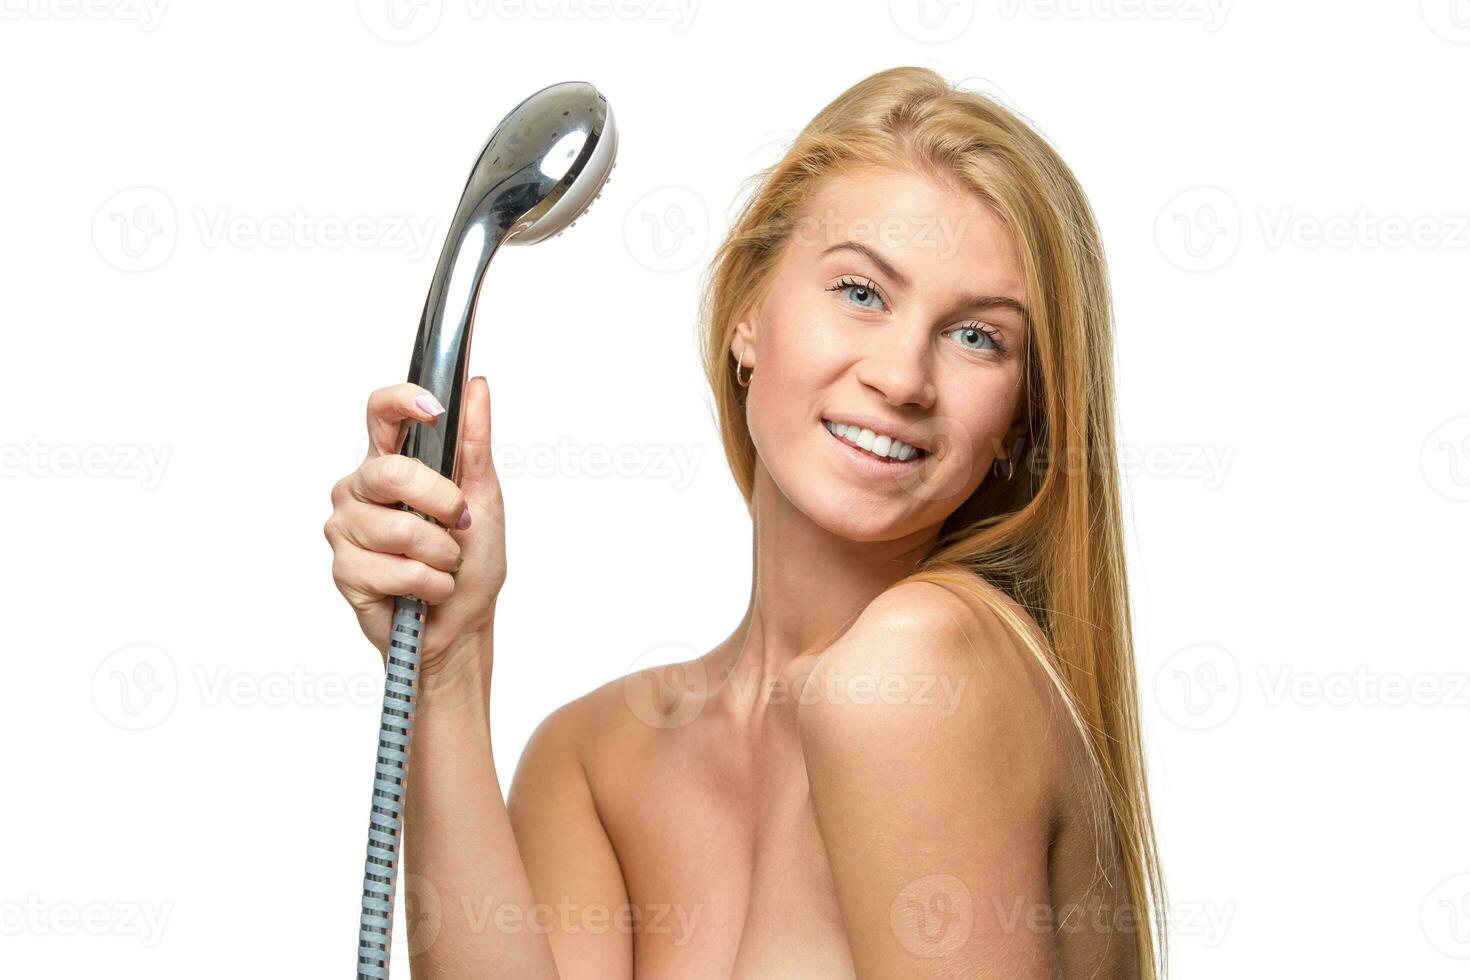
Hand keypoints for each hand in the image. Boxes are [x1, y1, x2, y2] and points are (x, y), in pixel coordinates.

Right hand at [324, 377, 504, 686]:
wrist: (462, 623)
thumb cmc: (472, 561)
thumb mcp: (483, 495)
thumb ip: (474, 441)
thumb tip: (476, 387)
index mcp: (393, 464)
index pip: (380, 414)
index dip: (401, 402)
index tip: (433, 408)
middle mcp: (361, 490)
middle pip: (391, 473)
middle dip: (441, 501)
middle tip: (460, 521)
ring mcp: (347, 529)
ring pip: (398, 528)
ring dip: (441, 554)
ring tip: (443, 564)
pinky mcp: (344, 570)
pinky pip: (394, 570)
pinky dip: (429, 583)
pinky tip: (427, 589)